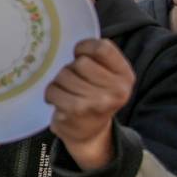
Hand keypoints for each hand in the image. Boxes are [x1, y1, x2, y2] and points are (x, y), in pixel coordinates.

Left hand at [45, 39, 133, 169]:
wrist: (90, 134)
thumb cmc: (94, 98)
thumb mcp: (107, 78)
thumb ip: (98, 59)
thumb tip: (76, 41)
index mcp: (125, 76)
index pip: (103, 47)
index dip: (84, 48)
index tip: (79, 55)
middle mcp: (117, 89)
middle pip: (80, 62)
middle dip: (70, 69)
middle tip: (73, 81)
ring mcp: (97, 101)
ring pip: (64, 75)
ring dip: (59, 82)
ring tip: (66, 92)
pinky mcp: (77, 110)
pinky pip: (53, 90)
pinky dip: (51, 93)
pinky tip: (58, 100)